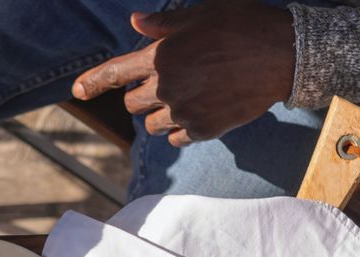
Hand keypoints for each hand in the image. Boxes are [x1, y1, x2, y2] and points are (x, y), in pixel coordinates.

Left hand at [73, 2, 296, 145]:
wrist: (283, 56)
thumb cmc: (241, 26)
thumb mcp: (200, 14)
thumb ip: (163, 24)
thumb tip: (134, 23)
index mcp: (160, 56)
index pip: (114, 73)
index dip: (92, 82)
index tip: (77, 92)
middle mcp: (166, 87)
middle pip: (132, 103)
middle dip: (140, 94)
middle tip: (164, 82)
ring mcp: (183, 112)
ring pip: (151, 125)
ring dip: (158, 114)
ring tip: (182, 97)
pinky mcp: (202, 130)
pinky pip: (174, 138)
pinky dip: (178, 129)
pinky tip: (196, 112)